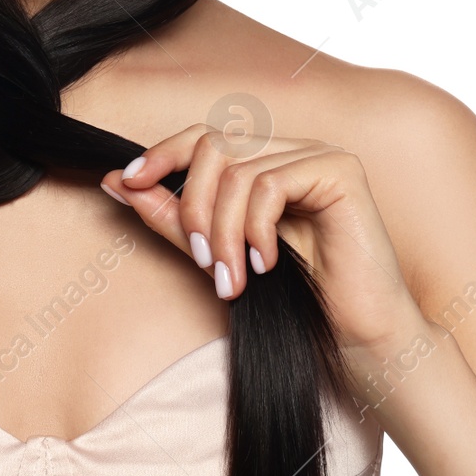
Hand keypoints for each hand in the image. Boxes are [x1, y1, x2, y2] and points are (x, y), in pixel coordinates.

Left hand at [101, 125, 424, 355]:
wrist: (358, 338)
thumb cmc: (295, 301)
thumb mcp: (219, 254)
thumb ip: (173, 218)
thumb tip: (117, 182)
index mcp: (266, 161)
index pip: (203, 137)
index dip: (161, 153)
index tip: (126, 182)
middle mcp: (292, 149)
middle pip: (214, 147)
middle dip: (194, 206)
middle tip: (203, 260)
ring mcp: (318, 155)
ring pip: (239, 170)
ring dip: (224, 231)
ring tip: (231, 278)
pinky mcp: (340, 171)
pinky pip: (271, 184)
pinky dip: (256, 228)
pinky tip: (266, 264)